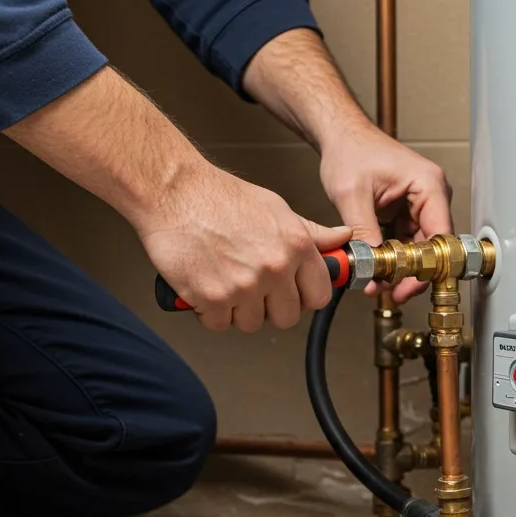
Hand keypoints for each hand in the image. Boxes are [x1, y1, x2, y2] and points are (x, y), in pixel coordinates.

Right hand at [139, 164, 352, 332]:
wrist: (174, 192)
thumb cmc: (219, 197)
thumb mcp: (276, 208)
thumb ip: (310, 232)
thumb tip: (341, 239)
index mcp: (295, 246)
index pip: (319, 295)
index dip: (304, 297)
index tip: (294, 292)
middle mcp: (273, 268)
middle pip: (286, 317)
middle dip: (270, 308)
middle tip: (253, 288)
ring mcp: (243, 286)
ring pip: (251, 323)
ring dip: (237, 310)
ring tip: (225, 281)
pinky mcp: (212, 299)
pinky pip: (218, 324)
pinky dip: (209, 311)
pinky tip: (205, 285)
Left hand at [319, 122, 452, 303]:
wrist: (340, 137)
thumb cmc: (350, 150)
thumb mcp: (352, 194)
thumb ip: (364, 231)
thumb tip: (373, 264)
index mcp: (428, 184)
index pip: (441, 235)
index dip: (428, 266)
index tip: (409, 286)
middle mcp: (431, 195)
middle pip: (433, 246)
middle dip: (412, 273)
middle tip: (393, 293)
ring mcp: (420, 205)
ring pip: (419, 249)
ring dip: (401, 269)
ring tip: (380, 285)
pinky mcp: (407, 213)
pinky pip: (406, 243)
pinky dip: (393, 259)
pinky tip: (378, 272)